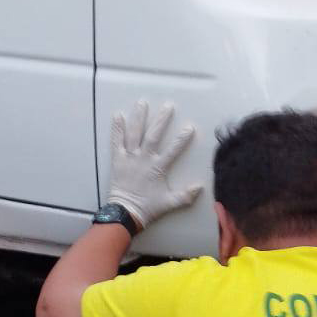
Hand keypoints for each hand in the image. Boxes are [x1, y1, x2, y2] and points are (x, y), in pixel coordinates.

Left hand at [106, 100, 201, 229]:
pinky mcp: (117, 160)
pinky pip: (116, 142)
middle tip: (168, 105)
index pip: (172, 150)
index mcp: (157, 168)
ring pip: (134, 134)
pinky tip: (118, 115)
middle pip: (153, 136)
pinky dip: (117, 129)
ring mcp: (129, 158)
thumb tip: (200, 188)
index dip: (181, 139)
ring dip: (138, 118)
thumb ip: (185, 196)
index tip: (189, 127)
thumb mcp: (169, 203)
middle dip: (161, 120)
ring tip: (142, 103)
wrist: (125, 213)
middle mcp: (143, 159)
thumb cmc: (148, 208)